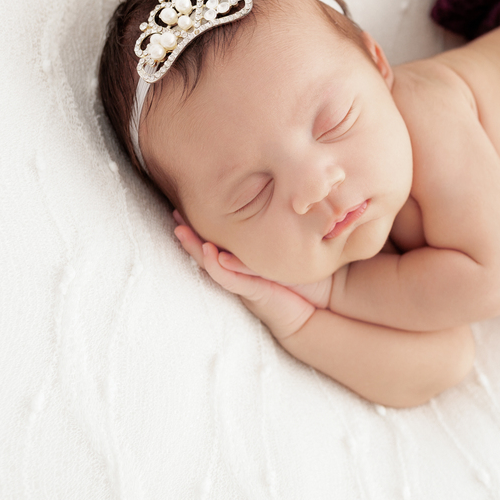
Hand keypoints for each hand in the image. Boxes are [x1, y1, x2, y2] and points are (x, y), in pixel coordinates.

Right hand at [171, 211, 334, 308]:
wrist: (324, 306)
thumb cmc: (312, 272)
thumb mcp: (297, 242)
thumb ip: (288, 224)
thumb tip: (291, 193)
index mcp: (249, 256)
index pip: (223, 236)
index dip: (206, 222)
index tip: (189, 202)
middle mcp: (242, 269)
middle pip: (209, 249)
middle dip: (191, 233)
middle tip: (174, 213)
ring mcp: (245, 282)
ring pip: (213, 264)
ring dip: (195, 248)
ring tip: (181, 231)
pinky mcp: (254, 293)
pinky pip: (231, 279)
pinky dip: (218, 267)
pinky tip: (209, 253)